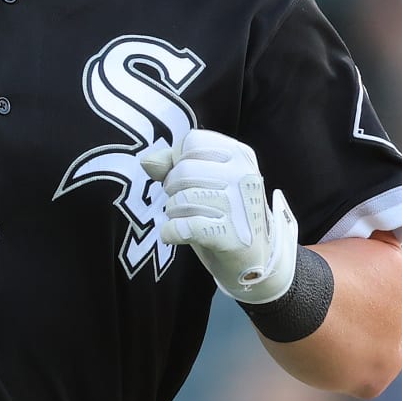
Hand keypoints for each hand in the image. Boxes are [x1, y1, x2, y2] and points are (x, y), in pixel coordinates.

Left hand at [139, 129, 297, 304]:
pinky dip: (171, 233)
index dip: (177, 161)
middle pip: (183, 170)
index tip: (187, 179)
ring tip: (186, 218)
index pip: (191, 142)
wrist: (254, 259)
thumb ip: (174, 164)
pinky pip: (183, 227)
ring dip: (173, 212)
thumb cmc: (225, 213)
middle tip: (184, 202)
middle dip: (173, 189)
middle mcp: (244, 175)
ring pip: (182, 199)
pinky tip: (177, 235)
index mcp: (240, 154)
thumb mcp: (205, 180)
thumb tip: (147, 161)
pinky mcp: (231, 236)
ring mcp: (240, 206)